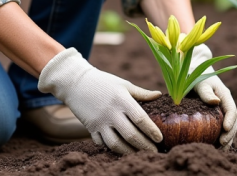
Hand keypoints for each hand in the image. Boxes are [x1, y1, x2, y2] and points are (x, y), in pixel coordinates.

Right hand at [38, 47, 162, 154]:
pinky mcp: (90, 128)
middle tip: (154, 151)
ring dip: (129, 152)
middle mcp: (111, 112)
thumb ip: (141, 93)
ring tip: (139, 153)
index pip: (140, 119)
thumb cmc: (103, 82)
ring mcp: (100, 122)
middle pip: (131, 135)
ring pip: (116, 144)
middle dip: (145, 146)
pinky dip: (112, 149)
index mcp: (122, 99)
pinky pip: (102, 144)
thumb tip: (159, 95)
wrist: (76, 82)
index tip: (160, 138)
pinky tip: (121, 149)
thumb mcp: (123, 84)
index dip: (151, 130)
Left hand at [190, 43, 236, 148]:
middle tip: (222, 144)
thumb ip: (206, 92)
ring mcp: (221, 112)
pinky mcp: (214, 117)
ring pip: (228, 128)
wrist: (192, 72)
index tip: (225, 129)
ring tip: (220, 150)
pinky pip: (219, 130)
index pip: (232, 110)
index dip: (230, 120)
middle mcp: (225, 105)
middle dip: (230, 134)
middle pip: (233, 122)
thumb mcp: (200, 82)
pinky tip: (214, 148)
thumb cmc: (195, 75)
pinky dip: (219, 139)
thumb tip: (214, 102)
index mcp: (224, 95)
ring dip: (227, 140)